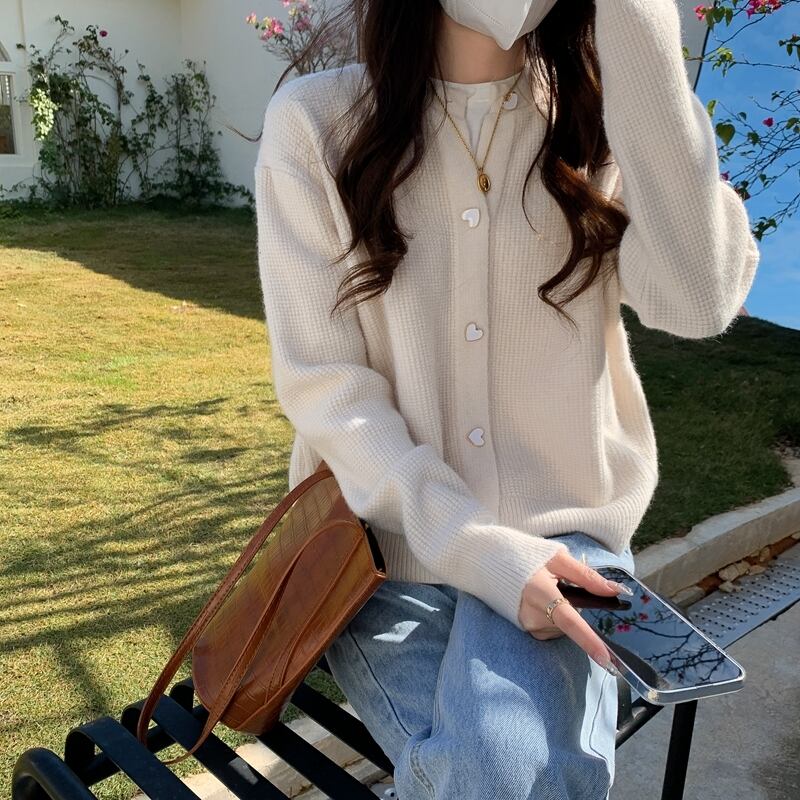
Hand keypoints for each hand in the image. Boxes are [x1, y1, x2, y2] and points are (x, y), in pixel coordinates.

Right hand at [518, 549, 630, 670]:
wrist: (489, 561)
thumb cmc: (526, 557)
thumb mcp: (557, 558)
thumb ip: (586, 576)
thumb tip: (616, 590)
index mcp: (540, 591)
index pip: (568, 620)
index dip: (588, 640)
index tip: (605, 658)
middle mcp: (532, 614)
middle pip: (570, 624)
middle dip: (576, 608)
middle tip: (563, 586)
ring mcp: (527, 624)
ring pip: (563, 627)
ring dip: (565, 613)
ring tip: (549, 591)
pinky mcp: (525, 629)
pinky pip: (552, 629)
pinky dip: (555, 618)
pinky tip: (543, 601)